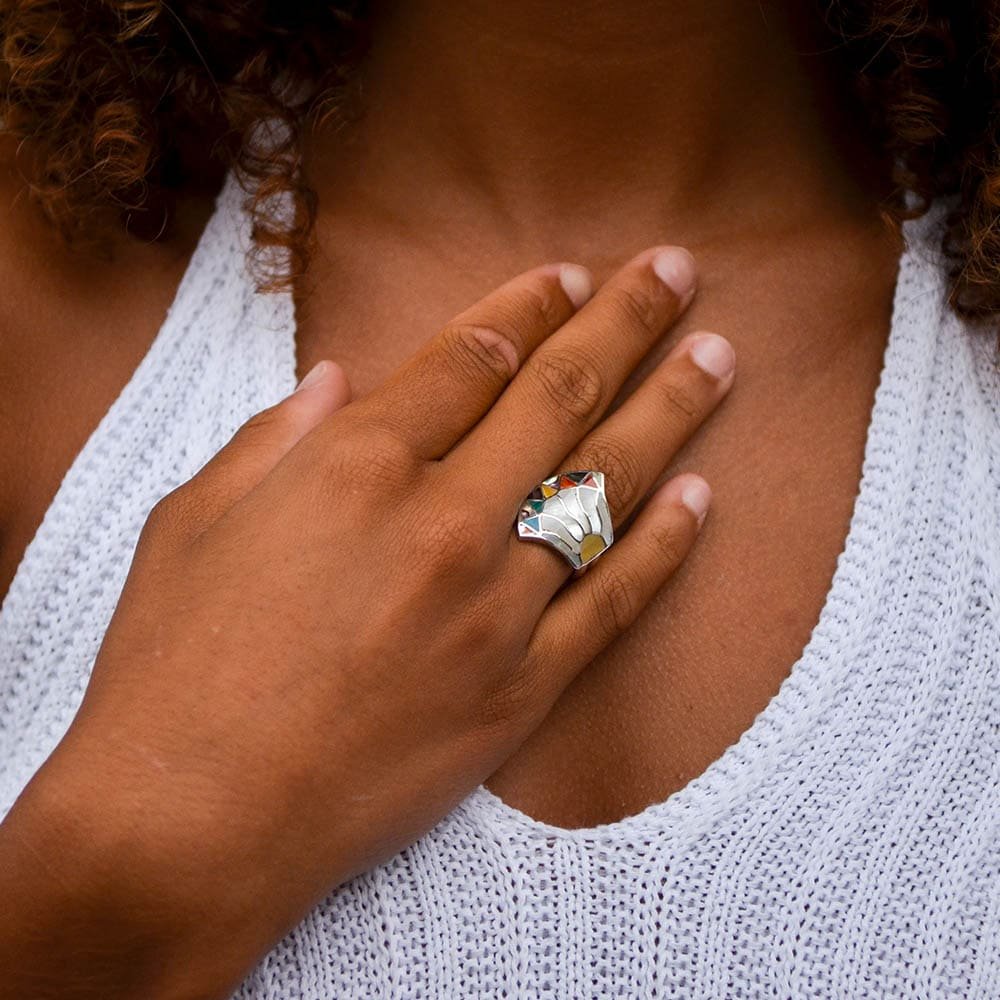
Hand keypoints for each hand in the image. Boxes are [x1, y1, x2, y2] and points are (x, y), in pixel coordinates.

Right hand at [2, 245, 734, 997]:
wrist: (193, 821)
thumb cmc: (173, 666)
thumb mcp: (192, 521)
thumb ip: (272, 436)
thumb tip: (334, 378)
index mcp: (357, 464)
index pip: (472, 355)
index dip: (528, 305)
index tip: (569, 276)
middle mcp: (443, 520)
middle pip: (558, 394)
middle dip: (625, 320)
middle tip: (676, 270)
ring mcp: (496, 607)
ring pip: (607, 485)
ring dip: (671, 411)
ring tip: (718, 358)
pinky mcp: (523, 690)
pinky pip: (615, 603)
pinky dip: (667, 547)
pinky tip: (704, 497)